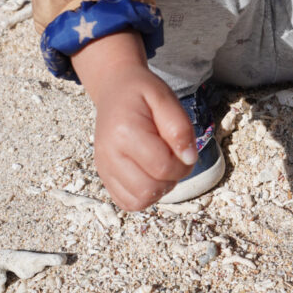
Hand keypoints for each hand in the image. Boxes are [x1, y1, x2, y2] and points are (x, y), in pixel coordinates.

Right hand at [72, 32, 196, 210]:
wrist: (114, 90)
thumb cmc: (141, 93)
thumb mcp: (165, 98)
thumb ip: (180, 128)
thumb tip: (188, 158)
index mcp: (125, 132)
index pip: (162, 167)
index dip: (183, 165)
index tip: (186, 152)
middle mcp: (109, 154)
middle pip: (149, 189)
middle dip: (172, 179)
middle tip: (175, 159)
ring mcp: (104, 168)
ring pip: (138, 201)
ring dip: (159, 189)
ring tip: (162, 166)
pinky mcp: (104, 176)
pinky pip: (127, 202)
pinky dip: (144, 195)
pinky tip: (150, 175)